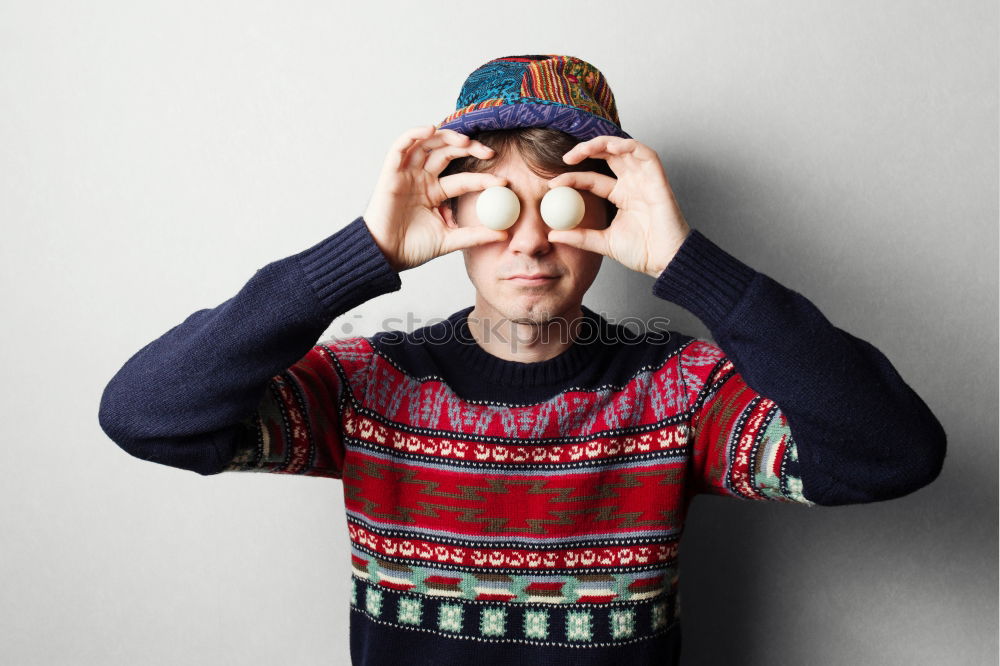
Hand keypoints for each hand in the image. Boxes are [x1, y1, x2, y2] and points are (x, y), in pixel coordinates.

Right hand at [362, 125, 510, 271]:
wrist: (385, 256)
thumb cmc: (412, 249)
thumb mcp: (449, 241)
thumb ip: (474, 236)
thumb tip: (504, 234)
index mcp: (436, 193)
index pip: (464, 179)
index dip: (483, 178)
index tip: (503, 182)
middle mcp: (422, 179)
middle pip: (447, 153)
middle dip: (469, 148)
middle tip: (488, 153)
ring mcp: (407, 174)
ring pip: (427, 145)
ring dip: (446, 138)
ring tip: (465, 141)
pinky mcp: (391, 172)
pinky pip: (400, 147)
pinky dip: (413, 134)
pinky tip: (430, 130)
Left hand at [545, 136, 691, 277]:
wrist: (665, 261)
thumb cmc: (642, 252)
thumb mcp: (603, 242)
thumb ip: (580, 236)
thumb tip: (552, 235)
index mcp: (621, 196)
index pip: (592, 179)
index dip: (572, 178)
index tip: (552, 184)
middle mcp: (632, 184)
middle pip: (607, 156)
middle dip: (586, 151)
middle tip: (566, 158)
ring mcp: (645, 179)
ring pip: (624, 149)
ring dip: (603, 144)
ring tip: (583, 149)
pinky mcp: (658, 179)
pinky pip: (645, 154)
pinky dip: (628, 145)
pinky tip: (611, 147)